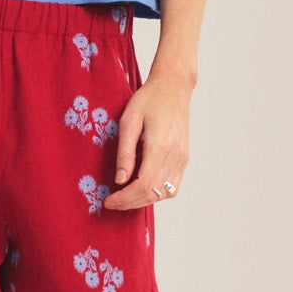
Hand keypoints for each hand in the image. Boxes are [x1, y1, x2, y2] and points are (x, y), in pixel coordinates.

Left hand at [103, 73, 190, 209]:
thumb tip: (120, 180)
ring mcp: (183, 158)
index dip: (124, 198)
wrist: (174, 88)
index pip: (143, 185)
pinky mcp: (184, 158)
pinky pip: (172, 186)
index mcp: (161, 146)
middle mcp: (175, 156)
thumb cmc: (148, 100)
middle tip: (111, 202)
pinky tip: (141, 188)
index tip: (108, 201)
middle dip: (130, 203)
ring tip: (124, 197)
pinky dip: (156, 193)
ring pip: (164, 194)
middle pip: (153, 193)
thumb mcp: (128, 121)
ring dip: (143, 200)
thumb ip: (124, 153)